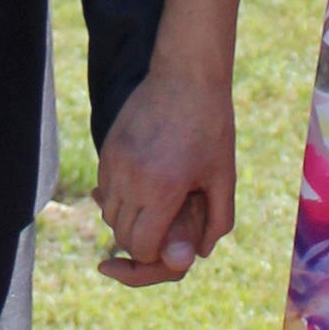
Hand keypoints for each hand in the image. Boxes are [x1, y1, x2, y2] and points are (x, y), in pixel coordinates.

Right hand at [94, 64, 235, 284]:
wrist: (186, 76)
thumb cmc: (212, 126)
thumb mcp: (224, 176)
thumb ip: (217, 220)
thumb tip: (200, 253)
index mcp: (162, 190)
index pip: (140, 246)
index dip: (153, 253)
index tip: (169, 243)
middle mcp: (131, 179)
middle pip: (121, 234)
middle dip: (140, 239)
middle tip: (163, 227)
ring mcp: (114, 163)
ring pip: (108, 213)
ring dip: (128, 218)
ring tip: (154, 205)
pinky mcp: (107, 149)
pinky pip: (104, 188)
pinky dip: (118, 196)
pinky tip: (143, 184)